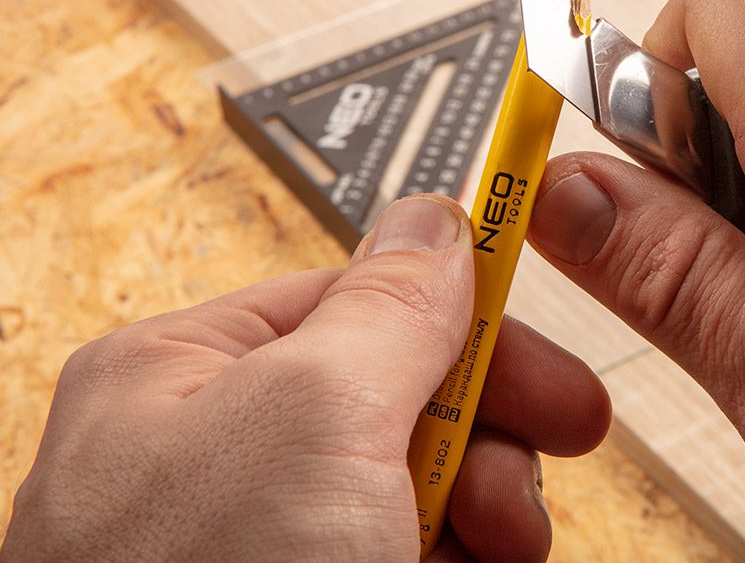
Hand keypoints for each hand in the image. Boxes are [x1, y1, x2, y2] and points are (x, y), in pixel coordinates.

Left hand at [1, 195, 609, 562]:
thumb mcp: (312, 416)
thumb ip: (388, 305)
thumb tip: (434, 217)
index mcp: (187, 375)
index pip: (356, 300)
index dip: (463, 314)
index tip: (546, 335)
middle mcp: (220, 455)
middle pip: (400, 395)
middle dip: (487, 427)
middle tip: (557, 443)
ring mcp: (268, 542)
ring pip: (420, 486)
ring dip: (489, 508)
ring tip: (503, 545)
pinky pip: (419, 553)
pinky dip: (469, 561)